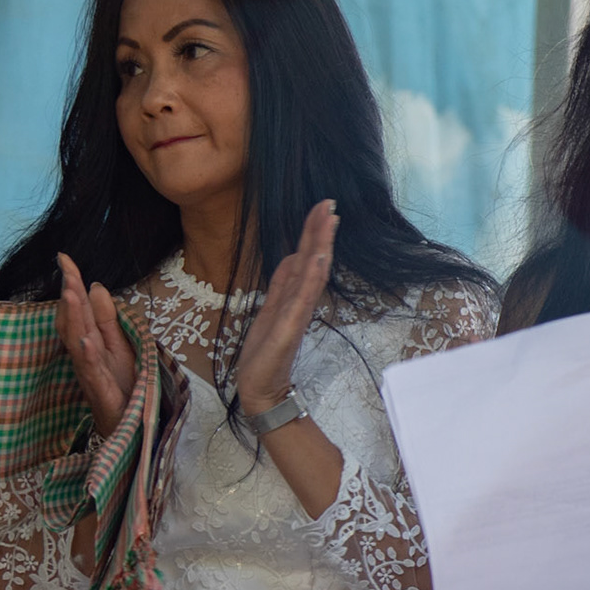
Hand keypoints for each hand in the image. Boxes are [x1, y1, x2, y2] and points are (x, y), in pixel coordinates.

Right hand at [57, 253, 138, 439]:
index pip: (79, 309)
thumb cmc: (122, 387)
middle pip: (74, 322)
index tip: (64, 257)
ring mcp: (92, 375)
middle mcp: (86, 356)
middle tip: (66, 269)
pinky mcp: (101, 394)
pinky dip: (87, 355)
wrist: (129, 429)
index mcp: (91, 342)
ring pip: (79, 343)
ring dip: (74, 318)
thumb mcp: (121, 346)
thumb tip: (96, 286)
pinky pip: (92, 372)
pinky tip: (85, 340)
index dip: (72, 284)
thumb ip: (107, 319)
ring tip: (70, 294)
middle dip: (70, 295)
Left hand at [237, 201, 337, 417]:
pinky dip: (314, 276)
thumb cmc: (265, 353)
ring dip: (321, 245)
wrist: (260, 387)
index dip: (312, 231)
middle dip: (319, 230)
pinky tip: (320, 257)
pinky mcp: (291, 327)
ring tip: (329, 219)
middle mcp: (298, 299)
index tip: (322, 206)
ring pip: (312, 272)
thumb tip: (293, 254)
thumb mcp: (270, 308)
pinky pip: (304, 296)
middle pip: (311, 258)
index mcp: (291, 293)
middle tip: (330, 202)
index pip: (305, 256)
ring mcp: (297, 312)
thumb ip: (282, 283)